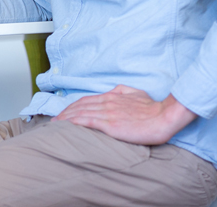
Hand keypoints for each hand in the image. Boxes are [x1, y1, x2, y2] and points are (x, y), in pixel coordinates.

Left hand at [53, 85, 197, 144]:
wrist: (163, 116)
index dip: (73, 106)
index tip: (64, 112)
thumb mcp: (136, 93)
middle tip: (53, 120)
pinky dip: (73, 122)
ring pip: (80, 113)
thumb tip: (115, 90)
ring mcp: (107, 113)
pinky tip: (65, 125)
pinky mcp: (110, 124)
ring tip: (55, 124)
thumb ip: (123, 91)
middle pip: (79, 106)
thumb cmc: (152, 107)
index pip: (86, 100)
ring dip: (65, 118)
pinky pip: (87, 121)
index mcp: (112, 96)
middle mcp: (106, 103)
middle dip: (64, 113)